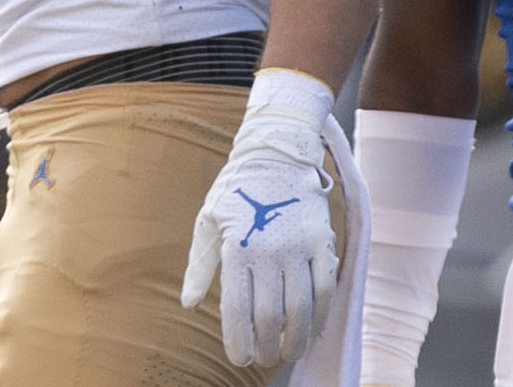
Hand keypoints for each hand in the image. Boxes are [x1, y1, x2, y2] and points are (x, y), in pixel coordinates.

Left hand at [181, 69, 340, 367]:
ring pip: (301, 309)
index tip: (239, 358)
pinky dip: (319, 316)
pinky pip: (324, 290)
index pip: (237, 308)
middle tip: (262, 359)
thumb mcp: (208, 221)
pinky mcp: (322, 243)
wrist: (277, 152)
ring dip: (294, 339)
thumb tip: (188, 303)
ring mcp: (298, 248)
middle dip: (266, 346)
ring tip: (286, 353)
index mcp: (236, 248)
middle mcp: (268, 251)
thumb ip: (200, 265)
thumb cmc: (237, 190)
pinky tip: (311, 331)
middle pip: (270, 316)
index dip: (238, 340)